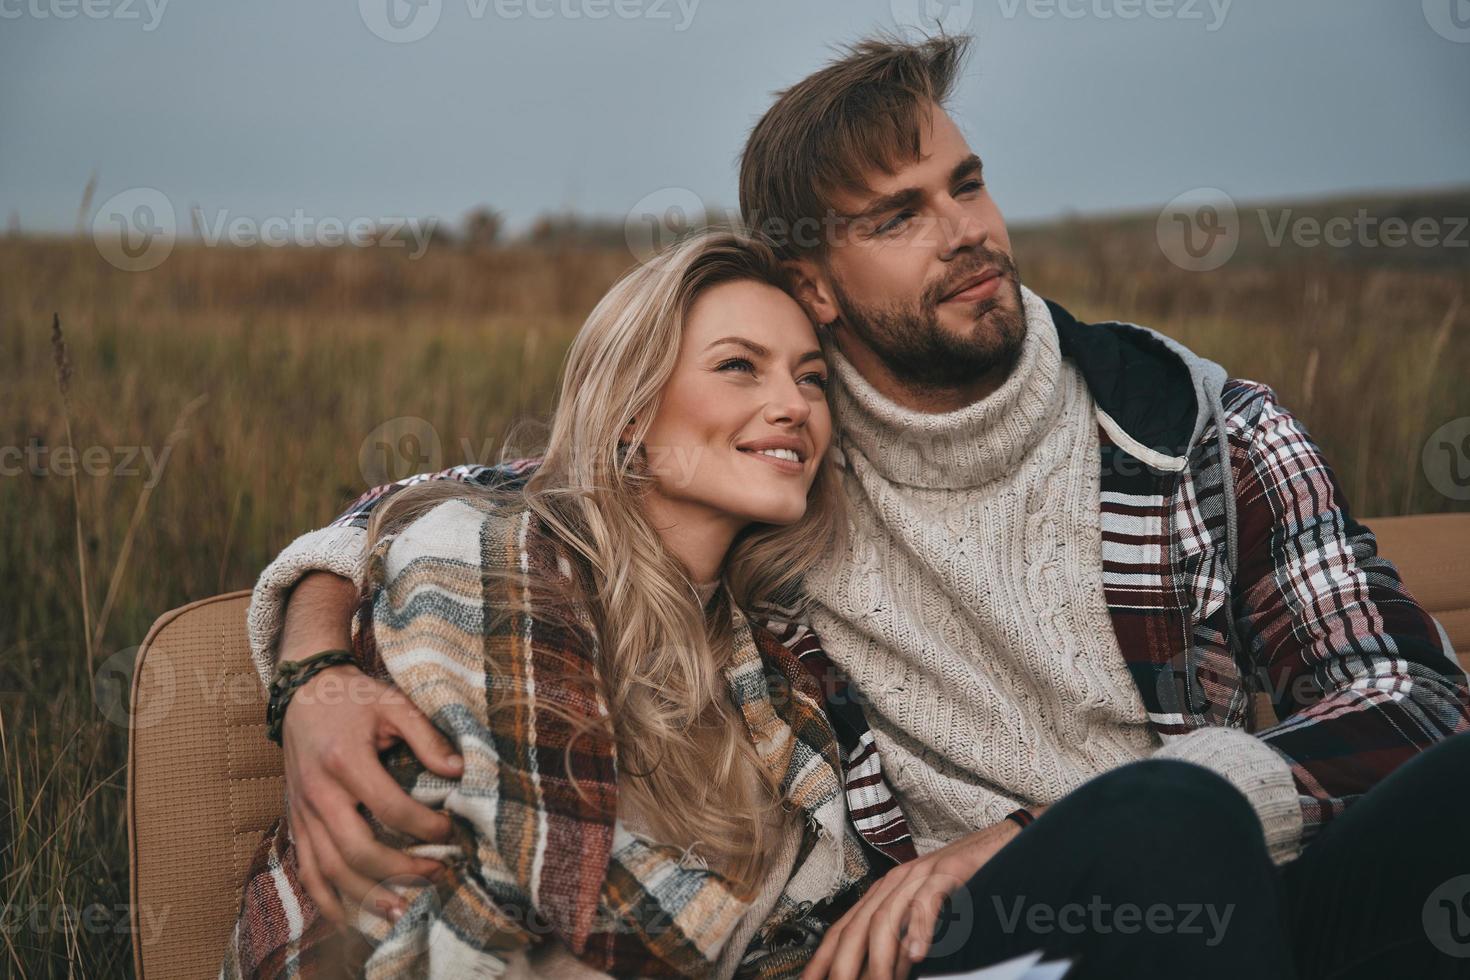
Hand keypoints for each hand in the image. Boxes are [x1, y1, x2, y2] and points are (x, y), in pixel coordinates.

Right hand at [282, 663, 463, 926]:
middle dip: (399, 869)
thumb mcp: (394, 704)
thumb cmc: (355, 699)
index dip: (424, 825)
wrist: (303, 694)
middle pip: (356, 848)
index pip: (388, 807)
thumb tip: (459, 772)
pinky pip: (306, 870)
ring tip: (401, 910)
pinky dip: (325, 899)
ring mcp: (302, 811)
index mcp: (344, 760)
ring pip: (329, 869)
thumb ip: (427, 737)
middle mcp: (318, 792)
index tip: (451, 830)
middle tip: (436, 873)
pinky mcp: (295, 822)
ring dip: (365, 896)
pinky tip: (348, 919)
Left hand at [801, 805, 1049, 979]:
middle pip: (856, 928)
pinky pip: (927, 903)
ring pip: (886, 920)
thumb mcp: (924, 917)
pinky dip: (919, 929)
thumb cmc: (962, 886)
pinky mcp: (947, 873)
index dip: (822, 959)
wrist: (1001, 842)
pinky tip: (917, 956)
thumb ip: (902, 943)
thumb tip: (883, 974)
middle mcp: (893, 883)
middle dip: (843, 966)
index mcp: (883, 893)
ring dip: (880, 960)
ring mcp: (919, 876)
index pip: (842, 930)